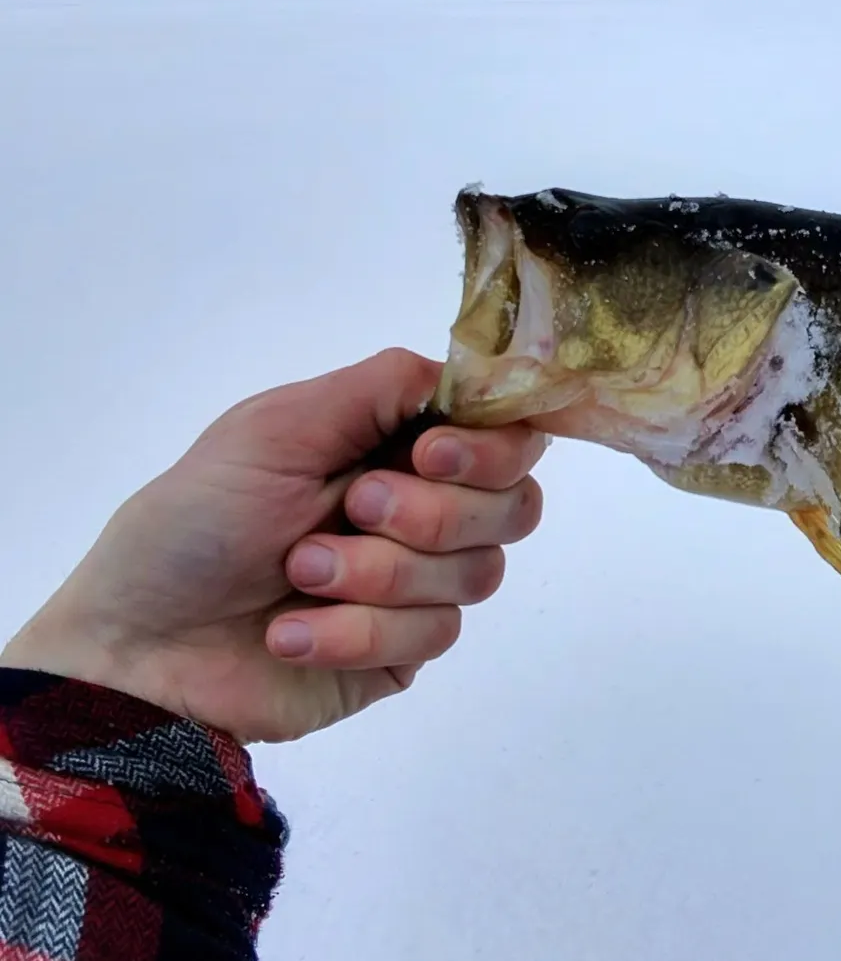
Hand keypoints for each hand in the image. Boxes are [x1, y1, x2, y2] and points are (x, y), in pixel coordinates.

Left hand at [0, 348, 544, 743]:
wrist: (137, 647)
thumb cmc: (196, 521)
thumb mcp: (279, 427)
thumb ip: (385, 386)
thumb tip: (473, 376)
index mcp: (401, 443)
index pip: (508, 433)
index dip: (490, 446)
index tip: (429, 454)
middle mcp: (426, 508)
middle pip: (514, 504)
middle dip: (432, 512)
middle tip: (355, 507)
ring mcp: (420, 584)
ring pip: (478, 573)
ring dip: (381, 573)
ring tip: (300, 573)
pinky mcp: (402, 652)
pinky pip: (433, 636)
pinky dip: (355, 631)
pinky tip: (290, 632)